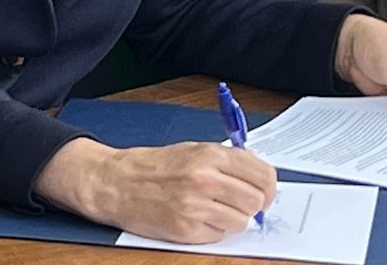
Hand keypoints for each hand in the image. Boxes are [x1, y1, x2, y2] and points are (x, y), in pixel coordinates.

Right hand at [35, 137, 276, 243]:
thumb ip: (227, 161)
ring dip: (232, 219)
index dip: (269, 188)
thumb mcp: (194, 150)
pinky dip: (212, 230)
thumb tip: (259, 177)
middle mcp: (206, 179)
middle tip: (240, 204)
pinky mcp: (185, 229)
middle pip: (256, 201)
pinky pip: (219, 236)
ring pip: (242, 222)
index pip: (263, 174)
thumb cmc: (155, 166)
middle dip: (252, 205)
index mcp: (211, 155)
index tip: (266, 193)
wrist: (117, 182)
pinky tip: (196, 218)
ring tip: (214, 210)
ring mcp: (196, 205)